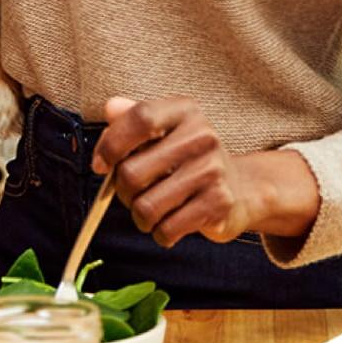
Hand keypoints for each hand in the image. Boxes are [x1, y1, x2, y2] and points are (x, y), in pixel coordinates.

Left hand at [92, 96, 320, 247]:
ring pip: (147, 207)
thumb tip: (110, 109)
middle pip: (133, 172)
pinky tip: (169, 224)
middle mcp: (202, 135)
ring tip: (150, 212)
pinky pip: (167, 228)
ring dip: (140, 217)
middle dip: (122, 192)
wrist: (241, 188)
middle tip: (131, 194)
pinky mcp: (220, 203)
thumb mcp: (163, 131)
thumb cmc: (187, 158)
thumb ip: (131, 119)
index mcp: (184, 110)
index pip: (141, 118)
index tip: (100, 165)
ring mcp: (213, 169)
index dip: (111, 144)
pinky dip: (160, 233)